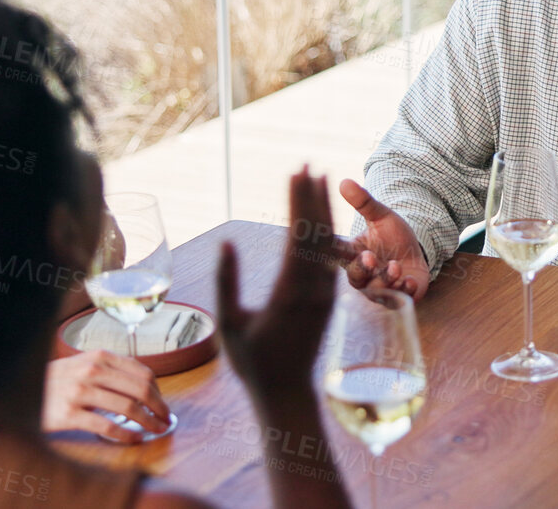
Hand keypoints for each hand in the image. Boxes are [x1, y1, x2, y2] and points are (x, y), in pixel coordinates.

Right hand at [42, 349, 171, 442]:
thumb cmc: (56, 381)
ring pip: (128, 408)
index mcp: (99, 357)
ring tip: (155, 430)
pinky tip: (134, 438)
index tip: (164, 404)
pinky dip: (126, 434)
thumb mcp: (83, 364)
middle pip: (140, 390)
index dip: (159, 391)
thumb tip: (145, 386)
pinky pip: (107, 426)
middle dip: (159, 407)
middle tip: (165, 420)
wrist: (20, 391)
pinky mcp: (70, 414)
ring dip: (148, 422)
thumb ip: (110, 370)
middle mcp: (91, 371)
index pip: (142, 373)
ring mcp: (80, 392)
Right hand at [217, 168, 340, 398]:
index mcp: (289, 293)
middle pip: (318, 233)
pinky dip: (326, 234)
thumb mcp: (230, 323)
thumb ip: (227, 281)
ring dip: (324, 212)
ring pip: (328, 244)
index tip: (297, 172)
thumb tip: (227, 241)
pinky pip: (330, 260)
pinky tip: (322, 219)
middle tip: (311, 164)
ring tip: (321, 181)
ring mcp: (325, 296)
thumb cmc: (252, 363)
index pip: (298, 235)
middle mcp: (313, 290)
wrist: (287, 394)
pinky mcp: (328, 301)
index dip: (299, 201)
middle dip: (315, 196)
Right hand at [334, 178, 429, 300]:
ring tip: (396, 266)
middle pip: (354, 276)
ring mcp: (378, 288)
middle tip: (369, 257)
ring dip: (385, 279)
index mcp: (353, 253)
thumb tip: (344, 181)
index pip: (336, 251)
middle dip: (361, 268)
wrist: (417, 254)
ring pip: (375, 290)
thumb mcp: (381, 216)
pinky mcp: (397, 297)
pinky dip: (403, 292)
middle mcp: (362, 274)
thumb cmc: (393, 236)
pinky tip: (409, 281)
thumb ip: (364, 202)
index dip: (330, 249)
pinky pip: (397, 300)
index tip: (329, 244)